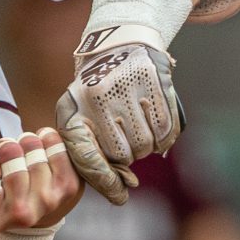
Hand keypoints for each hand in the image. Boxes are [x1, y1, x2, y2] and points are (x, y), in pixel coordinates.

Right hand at [0, 130, 82, 233]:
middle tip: (7, 154)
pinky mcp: (69, 187)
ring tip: (24, 153)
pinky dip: (47, 139)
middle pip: (12, 156)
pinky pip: (57, 147)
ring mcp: (49, 202)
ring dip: (27, 143)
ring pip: (34, 150)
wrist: (28, 207)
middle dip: (6, 147)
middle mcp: (22, 216)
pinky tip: (41, 147)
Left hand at [57, 37, 180, 205]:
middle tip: (127, 139)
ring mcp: (127, 90)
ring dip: (146, 146)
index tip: (121, 196)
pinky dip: (164, 136)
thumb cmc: (97, 90)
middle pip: (122, 155)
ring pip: (145, 146)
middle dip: (128, 156)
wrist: (119, 43)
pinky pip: (164, 130)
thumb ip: (90, 151)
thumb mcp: (79, 113)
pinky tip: (155, 123)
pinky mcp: (152, 83)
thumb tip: (119, 191)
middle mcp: (98, 99)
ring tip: (139, 127)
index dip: (105, 180)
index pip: (87, 157)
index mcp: (75, 109)